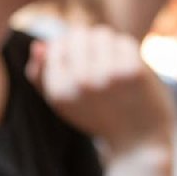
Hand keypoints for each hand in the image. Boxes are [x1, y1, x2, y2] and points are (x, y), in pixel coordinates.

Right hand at [26, 24, 175, 155]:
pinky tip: (131, 71)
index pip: (57, 45)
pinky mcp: (133, 71)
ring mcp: (107, 75)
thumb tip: (38, 45)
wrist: (139, 141)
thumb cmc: (98, 118)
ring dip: (109, 46)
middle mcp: (80, 82)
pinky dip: (128, 52)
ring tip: (114, 67)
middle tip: (100, 66)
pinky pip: (124, 41)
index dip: (71, 52)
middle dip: (89, 44)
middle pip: (78, 34)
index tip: (83, 69)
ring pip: (101, 33)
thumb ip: (41, 76)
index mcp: (59, 90)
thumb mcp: (63, 103)